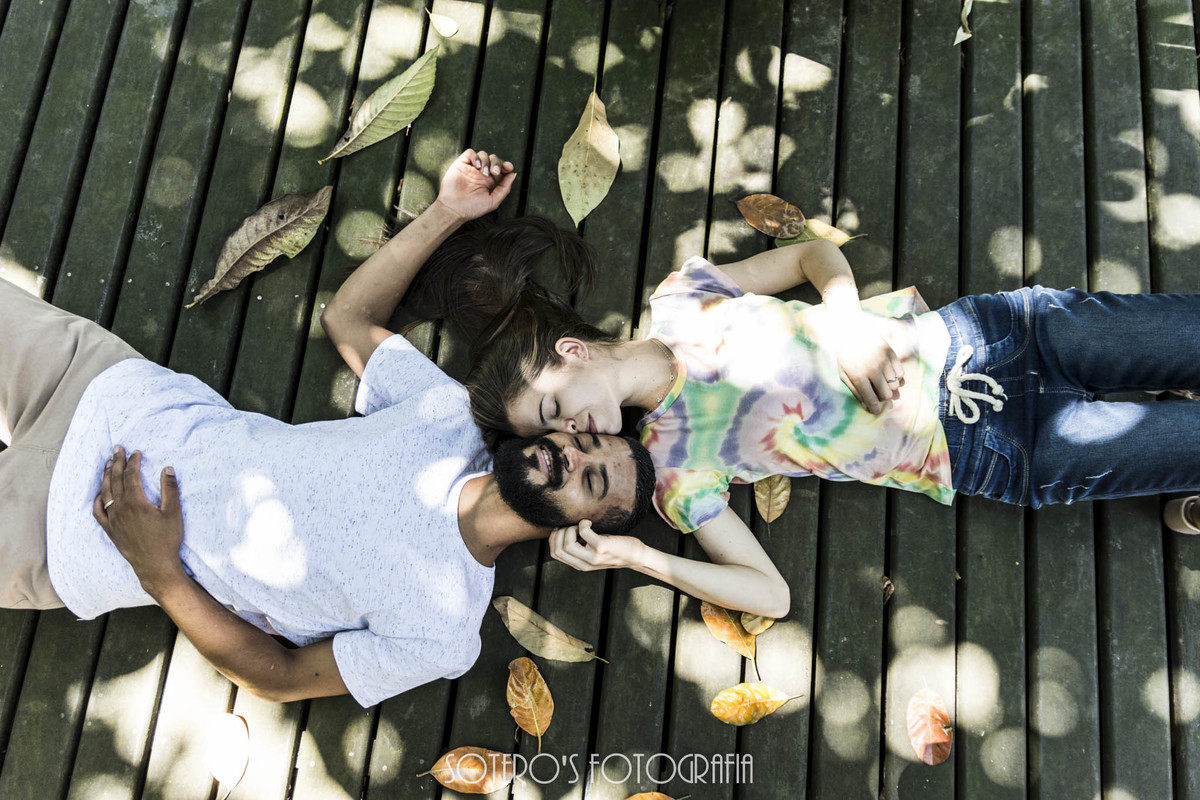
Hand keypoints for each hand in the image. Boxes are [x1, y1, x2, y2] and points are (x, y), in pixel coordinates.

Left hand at [92, 446, 185, 594]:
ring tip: (107, 464)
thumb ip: (170, 489)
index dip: (133, 462)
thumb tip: (167, 469)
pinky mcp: (110, 529)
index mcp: (136, 502)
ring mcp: (113, 519)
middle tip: (117, 449)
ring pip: (105, 492)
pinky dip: (97, 499)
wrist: (154, 564)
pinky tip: (99, 493)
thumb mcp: (173, 512)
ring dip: (105, 476)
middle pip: (115, 480)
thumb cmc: (166, 539)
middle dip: (116, 462)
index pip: (131, 475)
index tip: (136, 452)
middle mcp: (121, 508)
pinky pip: (98, 511)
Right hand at [434, 148, 516, 221]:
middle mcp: (481, 174)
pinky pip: (470, 153)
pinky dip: (476, 156)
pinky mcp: (461, 164)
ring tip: (483, 173)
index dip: (506, 166)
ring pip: (483, 154)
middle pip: (493, 159)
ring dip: (486, 161)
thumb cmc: (473, 208)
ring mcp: (471, 168)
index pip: (501, 169)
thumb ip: (504, 188)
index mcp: (490, 182)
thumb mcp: (493, 201)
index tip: (508, 167)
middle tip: (494, 172)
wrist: (454, 208)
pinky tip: (477, 166)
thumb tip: (513, 174)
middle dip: (497, 163)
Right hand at [548, 520, 643, 571]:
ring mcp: (592, 556)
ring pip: (567, 544)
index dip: (553, 538)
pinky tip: (590, 523)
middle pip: (557, 549)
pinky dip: (583, 523)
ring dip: (570, 529)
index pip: (554, 554)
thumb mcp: (592, 551)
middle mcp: (584, 563)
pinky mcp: (601, 548)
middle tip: (573, 526)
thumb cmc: (614, 549)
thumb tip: (563, 530)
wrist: (635, 556)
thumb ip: (579, 546)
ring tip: (581, 525)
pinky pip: (583, 532)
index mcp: (579, 564)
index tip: (562, 528)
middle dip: (560, 533)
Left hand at [833, 320, 903, 413]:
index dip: (875, 409)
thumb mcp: (843, 374)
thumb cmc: (845, 355)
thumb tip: (867, 406)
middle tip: (878, 394)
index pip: (872, 400)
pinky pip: (900, 373)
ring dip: (889, 387)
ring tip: (882, 381)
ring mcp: (884, 361)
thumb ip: (855, 391)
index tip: (876, 410)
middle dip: (883, 398)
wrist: (850, 329)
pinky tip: (888, 374)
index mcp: (859, 377)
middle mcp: (873, 370)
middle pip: (887, 395)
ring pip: (895, 385)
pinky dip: (897, 377)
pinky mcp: (891, 353)